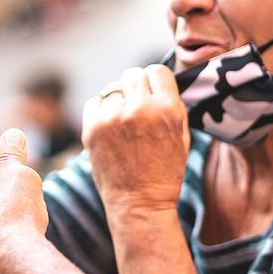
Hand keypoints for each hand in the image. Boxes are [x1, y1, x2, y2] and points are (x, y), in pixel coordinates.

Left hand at [81, 65, 189, 215]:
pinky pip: (94, 102)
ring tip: (123, 122)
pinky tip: (109, 128)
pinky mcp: (91, 128)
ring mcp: (112, 117)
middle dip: (136, 88)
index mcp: (167, 109)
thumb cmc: (165, 172)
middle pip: (133, 74)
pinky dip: (100, 111)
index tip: (153, 94)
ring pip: (112, 87)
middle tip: (138, 108)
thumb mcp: (181, 135)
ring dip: (118, 99)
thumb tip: (157, 81)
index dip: (155, 82)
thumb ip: (171, 104)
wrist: (139, 203)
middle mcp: (139, 108)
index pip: (157, 70)